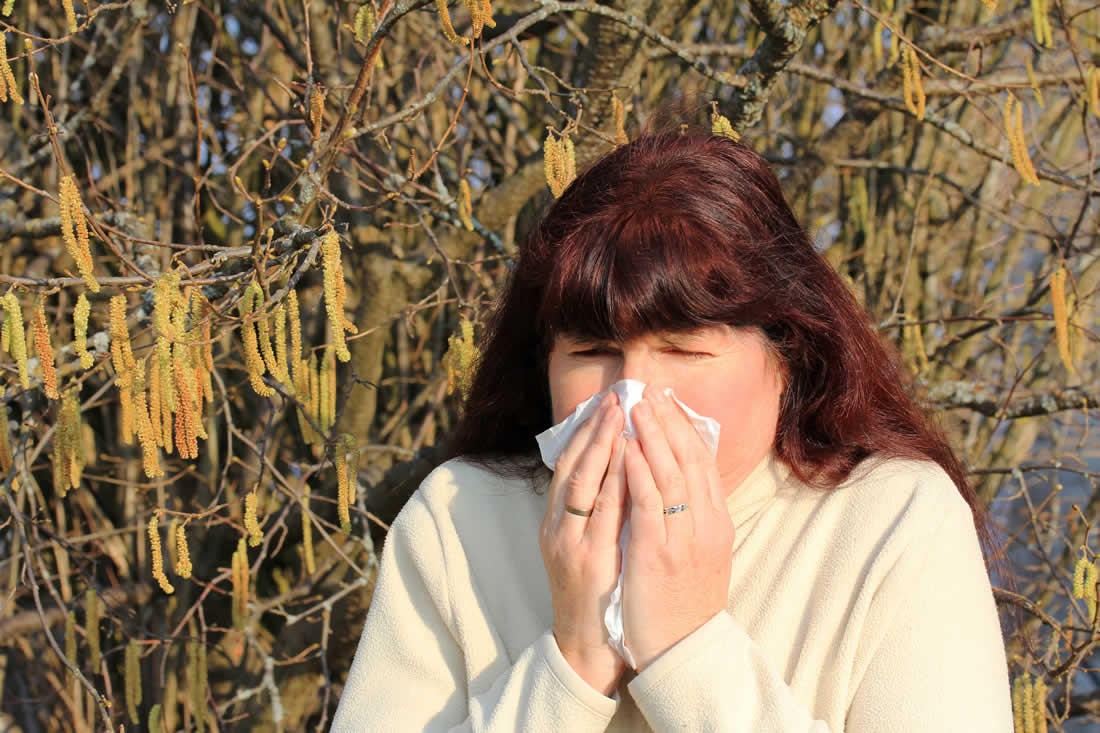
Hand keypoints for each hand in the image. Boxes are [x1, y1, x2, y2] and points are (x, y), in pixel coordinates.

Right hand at [539, 392, 628, 695]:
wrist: (587, 648)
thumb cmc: (595, 594)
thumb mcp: (587, 545)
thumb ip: (596, 510)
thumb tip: (618, 468)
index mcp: (556, 522)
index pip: (567, 465)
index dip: (585, 431)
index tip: (605, 402)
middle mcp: (557, 528)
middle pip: (571, 467)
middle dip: (593, 430)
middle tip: (614, 398)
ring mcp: (570, 544)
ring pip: (582, 484)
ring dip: (601, 447)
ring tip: (620, 416)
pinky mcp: (588, 562)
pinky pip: (602, 515)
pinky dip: (614, 483)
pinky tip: (629, 460)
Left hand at [621, 386, 734, 671]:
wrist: (685, 651)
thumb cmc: (686, 604)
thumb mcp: (702, 555)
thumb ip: (694, 519)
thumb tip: (681, 484)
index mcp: (716, 522)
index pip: (702, 462)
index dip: (684, 428)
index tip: (667, 401)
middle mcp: (706, 524)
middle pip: (689, 459)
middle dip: (668, 421)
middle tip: (649, 391)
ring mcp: (684, 537)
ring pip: (670, 473)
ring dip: (652, 435)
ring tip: (635, 406)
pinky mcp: (658, 552)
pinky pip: (649, 502)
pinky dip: (638, 471)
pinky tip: (626, 448)